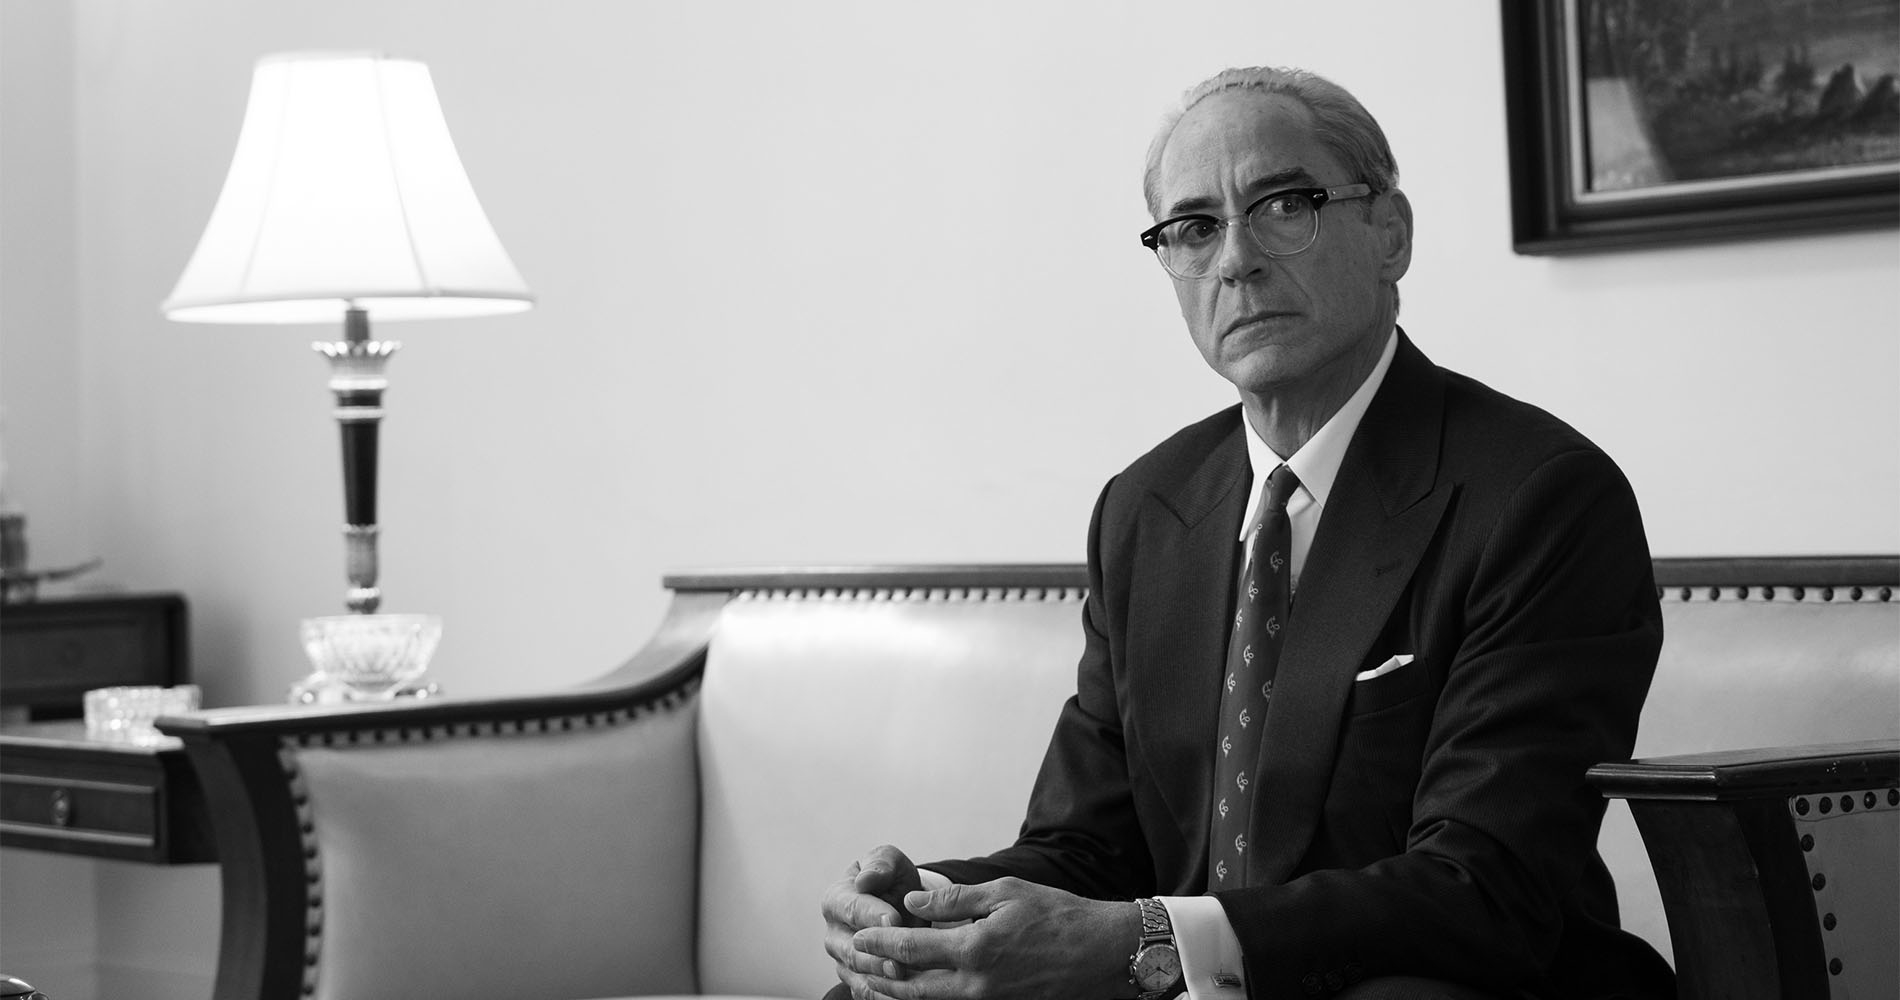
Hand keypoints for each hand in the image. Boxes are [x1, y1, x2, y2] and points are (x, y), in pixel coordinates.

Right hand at [823, 845, 927, 993]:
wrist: (901, 905)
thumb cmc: (892, 880)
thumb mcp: (890, 862)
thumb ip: (880, 864)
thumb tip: (865, 879)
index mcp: (835, 900)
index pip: (851, 908)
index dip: (873, 915)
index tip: (894, 920)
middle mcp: (834, 933)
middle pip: (851, 948)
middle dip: (876, 954)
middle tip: (900, 959)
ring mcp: (843, 960)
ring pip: (858, 974)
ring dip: (880, 978)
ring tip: (903, 976)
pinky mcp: (856, 981)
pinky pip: (867, 993)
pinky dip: (883, 995)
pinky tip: (903, 992)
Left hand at [848, 876, 1139, 999]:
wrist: (1104, 953)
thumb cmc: (1058, 915)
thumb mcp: (1006, 893)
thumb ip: (954, 899)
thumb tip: (912, 901)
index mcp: (975, 949)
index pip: (911, 948)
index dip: (880, 941)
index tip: (860, 934)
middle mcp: (976, 984)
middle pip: (911, 985)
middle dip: (878, 973)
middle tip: (853, 960)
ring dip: (896, 990)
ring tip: (871, 980)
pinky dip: (925, 997)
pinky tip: (915, 989)